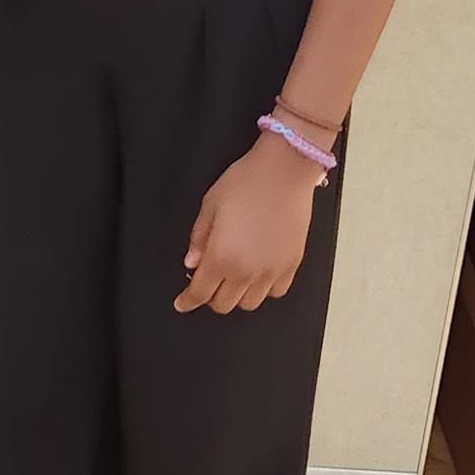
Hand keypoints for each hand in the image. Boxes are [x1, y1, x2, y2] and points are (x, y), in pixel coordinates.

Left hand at [175, 137, 323, 314]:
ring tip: (233, 275)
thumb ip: (199, 238)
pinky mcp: (292, 264)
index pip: (200, 293)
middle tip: (207, 280)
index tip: (182, 302)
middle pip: (224, 304)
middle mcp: (247, 270)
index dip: (187, 301)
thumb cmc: (246, 182)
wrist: (284, 170)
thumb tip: (192, 262)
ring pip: (250, 304)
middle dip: (210, 296)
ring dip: (237, 295)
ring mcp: (272, 270)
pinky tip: (258, 272)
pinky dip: (263, 288)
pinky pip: (276, 292)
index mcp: (222, 257)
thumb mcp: (210, 205)